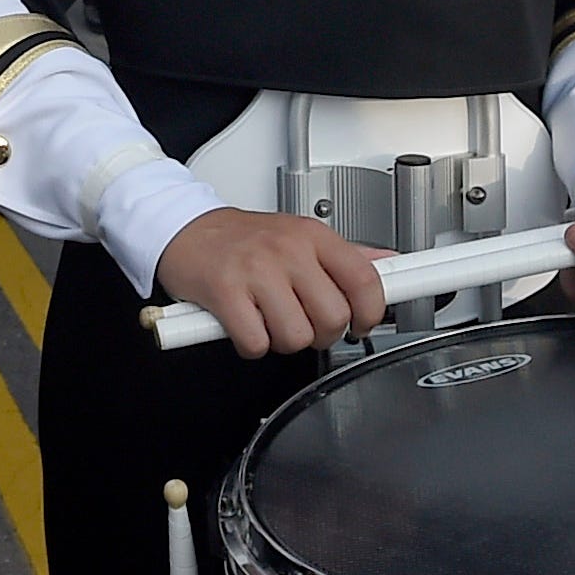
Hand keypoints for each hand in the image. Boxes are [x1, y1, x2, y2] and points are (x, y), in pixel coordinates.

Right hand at [154, 207, 384, 358]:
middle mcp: (287, 250)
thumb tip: (388, 263)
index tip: (363, 323)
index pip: (364, 279)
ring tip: (270, 322)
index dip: (371, 312)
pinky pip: (256, 342)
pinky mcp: (225, 292)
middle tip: (305, 324)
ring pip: (296, 336)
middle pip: (333, 316)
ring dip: (283, 341)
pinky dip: (251, 345)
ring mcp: (256, 270)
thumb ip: (345, 255)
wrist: (185, 230)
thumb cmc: (244, 239)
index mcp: (312, 236)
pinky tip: (246, 326)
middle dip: (321, 334)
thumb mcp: (299, 236)